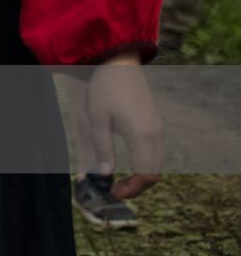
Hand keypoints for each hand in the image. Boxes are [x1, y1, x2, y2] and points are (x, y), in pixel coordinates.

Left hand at [85, 53, 163, 199]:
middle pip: (155, 173)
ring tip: (119, 179)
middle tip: (114, 189)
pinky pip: (157, 152)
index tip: (113, 192)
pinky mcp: (156, 122)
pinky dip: (146, 164)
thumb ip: (102, 148)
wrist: (120, 62)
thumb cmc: (104, 88)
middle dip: (137, 186)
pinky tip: (129, 163)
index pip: (146, 174)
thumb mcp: (97, 119)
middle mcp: (155, 134)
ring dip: (142, 176)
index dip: (132, 189)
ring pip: (158, 164)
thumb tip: (105, 175)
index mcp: (142, 135)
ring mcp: (158, 127)